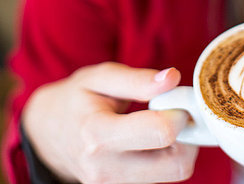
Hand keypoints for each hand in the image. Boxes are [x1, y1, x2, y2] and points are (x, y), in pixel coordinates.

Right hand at [22, 63, 197, 182]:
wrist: (48, 132)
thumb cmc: (77, 99)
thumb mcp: (100, 77)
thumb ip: (138, 79)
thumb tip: (173, 79)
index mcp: (98, 134)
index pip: (161, 133)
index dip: (178, 111)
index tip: (173, 97)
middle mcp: (106, 170)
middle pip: (177, 165)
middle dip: (187, 135)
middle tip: (174, 111)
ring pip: (173, 174)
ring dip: (178, 146)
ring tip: (159, 123)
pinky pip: (160, 178)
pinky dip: (166, 157)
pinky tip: (151, 139)